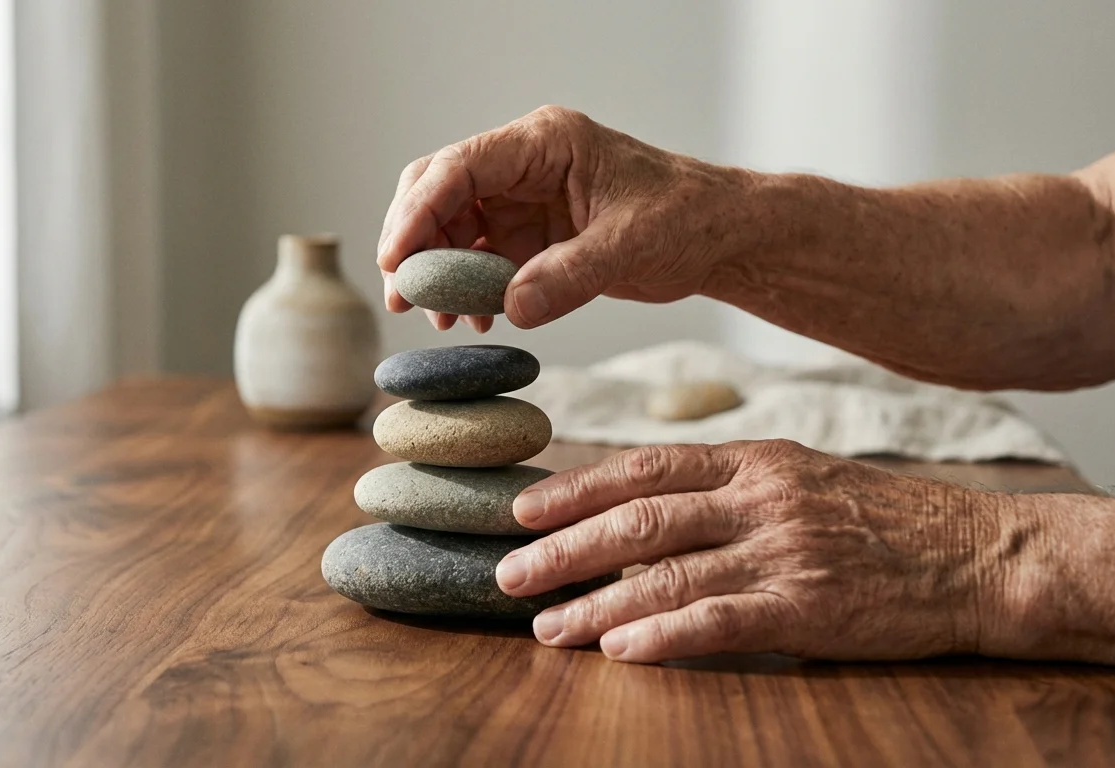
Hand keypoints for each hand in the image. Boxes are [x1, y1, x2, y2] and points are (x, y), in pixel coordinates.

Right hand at [376, 105, 754, 331]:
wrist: (718, 236)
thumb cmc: (686, 219)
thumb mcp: (631, 245)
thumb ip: (570, 276)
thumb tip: (510, 308)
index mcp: (545, 143)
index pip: (459, 167)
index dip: (418, 212)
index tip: (396, 261)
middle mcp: (523, 165)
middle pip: (438, 190)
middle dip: (413, 242)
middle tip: (402, 297)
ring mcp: (522, 200)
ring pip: (451, 227)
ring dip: (436, 272)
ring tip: (439, 319)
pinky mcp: (528, 235)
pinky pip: (477, 257)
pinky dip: (466, 288)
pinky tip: (475, 320)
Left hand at [496, 440, 1114, 663]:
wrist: (979, 555)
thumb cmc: (884, 519)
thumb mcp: (802, 478)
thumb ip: (727, 489)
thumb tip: (643, 511)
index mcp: (754, 460)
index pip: (644, 465)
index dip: (577, 487)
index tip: (523, 508)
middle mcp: (760, 498)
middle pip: (638, 519)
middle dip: (563, 548)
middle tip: (507, 573)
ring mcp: (783, 551)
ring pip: (664, 574)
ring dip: (594, 604)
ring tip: (546, 627)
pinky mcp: (807, 606)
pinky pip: (718, 620)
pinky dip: (662, 634)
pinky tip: (620, 650)